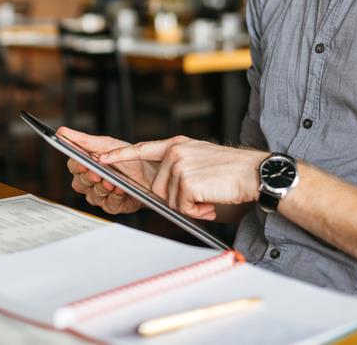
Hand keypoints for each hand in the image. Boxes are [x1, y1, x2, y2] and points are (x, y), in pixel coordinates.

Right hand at [60, 127, 154, 214]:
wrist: (151, 172)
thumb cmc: (128, 158)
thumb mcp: (106, 145)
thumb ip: (83, 140)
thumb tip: (61, 131)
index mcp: (87, 166)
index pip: (74, 166)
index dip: (77, 166)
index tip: (82, 162)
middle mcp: (91, 182)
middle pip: (80, 183)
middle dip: (89, 178)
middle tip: (96, 173)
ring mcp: (101, 195)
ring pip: (93, 195)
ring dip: (102, 188)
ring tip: (111, 181)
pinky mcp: (113, 206)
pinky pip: (109, 204)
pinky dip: (114, 197)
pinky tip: (120, 190)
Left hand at [99, 136, 263, 219]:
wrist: (256, 174)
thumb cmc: (231, 174)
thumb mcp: (199, 163)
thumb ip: (177, 170)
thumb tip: (161, 192)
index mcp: (176, 145)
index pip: (141, 148)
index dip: (118, 154)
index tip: (99, 157)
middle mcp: (175, 152)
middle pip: (157, 188)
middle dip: (177, 199)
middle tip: (201, 196)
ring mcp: (179, 165)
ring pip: (169, 200)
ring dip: (190, 206)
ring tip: (210, 196)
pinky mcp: (186, 181)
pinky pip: (182, 207)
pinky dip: (197, 211)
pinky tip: (211, 201)